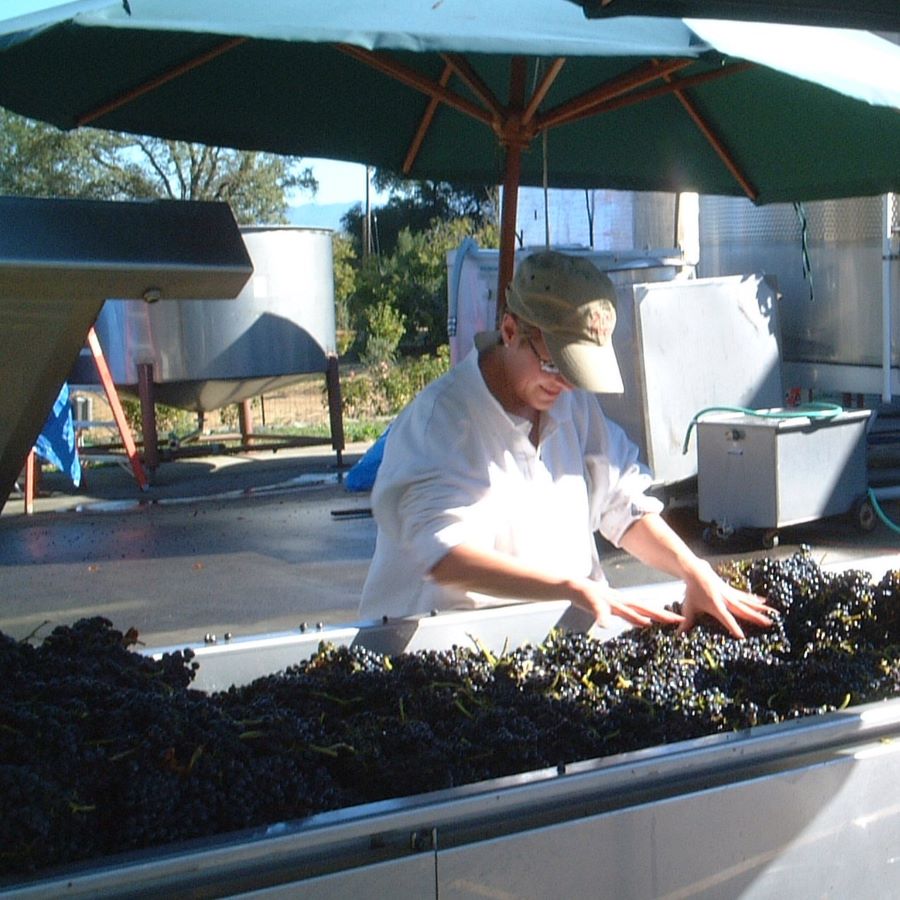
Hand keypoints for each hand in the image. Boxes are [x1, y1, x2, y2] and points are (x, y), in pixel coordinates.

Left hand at [568, 578, 684, 628]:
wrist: (573, 587)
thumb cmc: (582, 593)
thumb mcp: (590, 602)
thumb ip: (599, 612)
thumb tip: (606, 624)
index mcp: (622, 603)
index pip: (646, 611)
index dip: (663, 617)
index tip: (680, 620)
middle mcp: (624, 604)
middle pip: (648, 611)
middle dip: (665, 618)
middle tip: (683, 623)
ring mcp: (620, 606)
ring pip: (642, 613)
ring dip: (655, 620)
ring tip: (669, 626)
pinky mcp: (614, 609)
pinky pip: (631, 616)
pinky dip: (640, 621)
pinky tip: (645, 626)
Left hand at [678, 560, 774, 638]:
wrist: (696, 572)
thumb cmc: (692, 592)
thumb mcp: (689, 608)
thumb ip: (686, 623)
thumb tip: (677, 636)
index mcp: (716, 606)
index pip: (726, 619)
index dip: (733, 627)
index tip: (742, 637)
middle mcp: (726, 600)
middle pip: (743, 610)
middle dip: (756, 618)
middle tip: (769, 624)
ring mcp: (731, 594)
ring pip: (749, 602)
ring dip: (761, 608)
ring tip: (774, 613)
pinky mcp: (732, 590)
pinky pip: (746, 596)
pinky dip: (755, 599)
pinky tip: (765, 601)